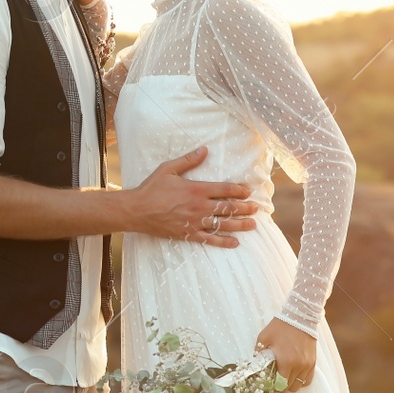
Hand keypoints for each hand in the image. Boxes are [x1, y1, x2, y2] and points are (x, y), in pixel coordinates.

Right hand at [124, 147, 258, 246]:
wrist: (137, 210)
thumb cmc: (152, 188)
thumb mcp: (168, 169)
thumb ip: (188, 160)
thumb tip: (205, 150)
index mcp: (197, 189)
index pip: (225, 189)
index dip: (240, 190)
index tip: (248, 191)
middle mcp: (199, 206)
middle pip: (229, 208)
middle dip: (245, 208)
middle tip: (256, 208)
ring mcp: (195, 222)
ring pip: (224, 224)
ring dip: (240, 224)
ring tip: (253, 224)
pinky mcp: (189, 234)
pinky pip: (210, 240)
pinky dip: (224, 242)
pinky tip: (235, 242)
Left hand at [257, 317, 315, 391]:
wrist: (300, 317)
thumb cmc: (280, 327)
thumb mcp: (263, 338)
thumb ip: (258, 353)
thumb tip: (255, 364)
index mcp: (286, 362)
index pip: (280, 384)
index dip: (273, 386)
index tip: (269, 383)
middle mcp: (298, 366)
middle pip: (289, 387)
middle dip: (281, 386)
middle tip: (275, 380)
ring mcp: (307, 365)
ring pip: (299, 385)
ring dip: (291, 384)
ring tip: (284, 378)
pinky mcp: (313, 362)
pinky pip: (308, 380)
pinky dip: (301, 381)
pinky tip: (294, 376)